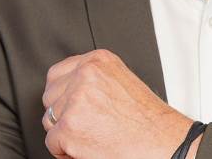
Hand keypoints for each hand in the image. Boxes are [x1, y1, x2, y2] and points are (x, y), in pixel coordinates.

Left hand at [41, 49, 190, 158]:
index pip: (57, 74)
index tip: (68, 105)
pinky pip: (53, 142)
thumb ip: (93, 80)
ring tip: (90, 136)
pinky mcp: (69, 127)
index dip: (62, 95)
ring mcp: (75, 100)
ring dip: (64, 133)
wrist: (162, 143)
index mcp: (97, 61)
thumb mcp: (121, 82)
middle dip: (62, 114)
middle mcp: (85, 75)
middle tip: (84, 125)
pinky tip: (87, 148)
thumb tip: (68, 89)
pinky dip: (66, 152)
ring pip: (49, 120)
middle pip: (50, 96)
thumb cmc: (148, 121)